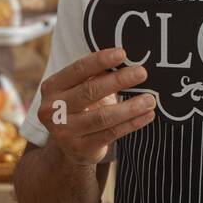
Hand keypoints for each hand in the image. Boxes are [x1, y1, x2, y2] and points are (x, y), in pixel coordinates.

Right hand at [36, 47, 155, 167]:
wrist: (70, 147)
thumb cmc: (81, 108)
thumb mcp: (81, 89)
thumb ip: (96, 75)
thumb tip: (126, 59)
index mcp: (52, 87)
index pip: (77, 69)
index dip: (100, 60)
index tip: (122, 53)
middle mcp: (52, 109)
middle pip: (90, 91)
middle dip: (118, 80)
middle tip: (141, 73)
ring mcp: (64, 132)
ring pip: (102, 117)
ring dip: (130, 107)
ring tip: (150, 99)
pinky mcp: (80, 149)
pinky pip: (111, 134)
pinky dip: (132, 124)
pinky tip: (147, 115)